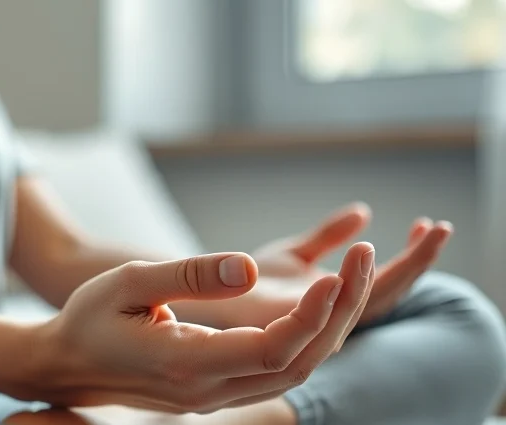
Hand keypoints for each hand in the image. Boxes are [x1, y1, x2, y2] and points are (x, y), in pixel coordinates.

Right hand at [28, 244, 373, 413]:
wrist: (65, 364)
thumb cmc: (90, 316)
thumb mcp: (129, 281)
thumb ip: (190, 275)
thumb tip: (251, 268)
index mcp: (186, 364)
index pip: (272, 350)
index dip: (314, 314)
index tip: (336, 272)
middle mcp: (207, 391)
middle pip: (299, 362)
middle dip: (340, 312)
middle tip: (363, 260)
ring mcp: (214, 397)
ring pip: (295, 370)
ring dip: (330, 325)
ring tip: (352, 274)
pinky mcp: (217, 391)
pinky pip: (278, 371)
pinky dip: (308, 337)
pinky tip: (320, 302)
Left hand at [243, 203, 451, 330]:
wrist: (210, 293)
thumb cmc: (248, 280)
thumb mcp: (295, 253)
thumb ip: (328, 236)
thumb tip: (364, 211)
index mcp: (337, 301)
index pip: (385, 282)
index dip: (412, 256)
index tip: (429, 223)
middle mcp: (334, 317)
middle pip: (388, 292)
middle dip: (418, 260)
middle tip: (440, 226)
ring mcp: (319, 324)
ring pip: (372, 299)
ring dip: (402, 266)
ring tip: (424, 231)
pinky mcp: (296, 326)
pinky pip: (337, 306)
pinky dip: (360, 281)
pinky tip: (368, 251)